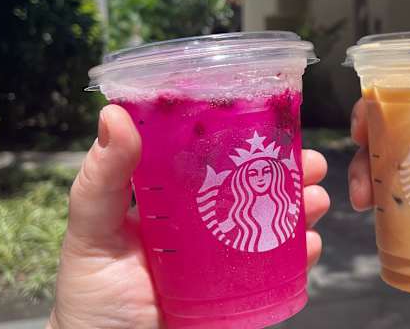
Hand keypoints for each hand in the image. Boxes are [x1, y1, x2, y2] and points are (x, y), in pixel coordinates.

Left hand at [48, 105, 329, 328]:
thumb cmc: (94, 296)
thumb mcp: (92, 232)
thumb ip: (101, 179)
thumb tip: (113, 113)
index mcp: (172, 199)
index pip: (214, 157)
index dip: (245, 137)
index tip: (271, 121)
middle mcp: (205, 221)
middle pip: (254, 186)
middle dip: (288, 170)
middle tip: (310, 161)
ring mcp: (226, 256)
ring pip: (273, 221)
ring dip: (303, 206)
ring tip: (317, 199)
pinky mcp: (241, 291)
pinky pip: (278, 267)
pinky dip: (301, 253)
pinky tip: (311, 244)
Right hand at [347, 97, 409, 229]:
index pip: (405, 98)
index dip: (375, 110)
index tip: (362, 129)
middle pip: (387, 140)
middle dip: (363, 160)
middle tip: (362, 189)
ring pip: (393, 173)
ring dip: (373, 188)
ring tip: (367, 208)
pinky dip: (396, 215)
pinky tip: (388, 229)